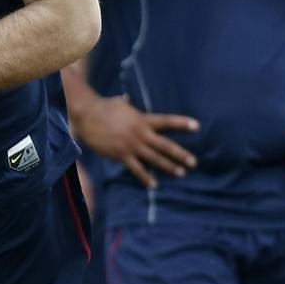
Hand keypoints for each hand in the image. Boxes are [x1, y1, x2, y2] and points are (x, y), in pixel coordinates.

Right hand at [74, 95, 198, 189]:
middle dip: (181, 154)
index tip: (197, 126)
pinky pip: (136, 169)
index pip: (167, 121)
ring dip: (169, 166)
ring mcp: (131, 145)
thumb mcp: (120, 103)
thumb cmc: (103, 107)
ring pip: (154, 158)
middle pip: (165, 145)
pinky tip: (153, 184)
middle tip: (193, 162)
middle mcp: (140, 133)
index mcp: (142, 119)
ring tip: (181, 173)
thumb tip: (128, 99)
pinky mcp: (121, 155)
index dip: (182, 124)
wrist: (87, 115)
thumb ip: (128, 105)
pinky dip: (146, 177)